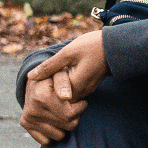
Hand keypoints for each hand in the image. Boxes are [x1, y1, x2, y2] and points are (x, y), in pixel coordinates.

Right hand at [19, 65, 85, 145]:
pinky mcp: (25, 125)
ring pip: (60, 135)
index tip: (80, 101)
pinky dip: (54, 132)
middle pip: (68, 125)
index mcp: (41, 96)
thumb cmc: (54, 78)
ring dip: (65, 126)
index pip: (70, 114)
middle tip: (73, 107)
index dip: (80, 108)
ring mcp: (28, 118)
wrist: (35, 82)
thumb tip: (66, 97)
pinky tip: (54, 120)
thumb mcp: (61, 73)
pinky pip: (47, 141)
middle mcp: (33, 109)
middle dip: (75, 117)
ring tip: (63, 113)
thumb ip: (65, 82)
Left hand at [20, 31, 107, 145]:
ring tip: (48, 77)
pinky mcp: (89, 87)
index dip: (41, 92)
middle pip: (58, 101)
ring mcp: (87, 91)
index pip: (52, 99)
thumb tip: (30, 76)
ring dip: (56, 90)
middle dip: (47, 92)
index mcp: (75, 86)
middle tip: (39, 81)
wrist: (117, 46)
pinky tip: (61, 75)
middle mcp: (82, 92)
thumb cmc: (93, 47)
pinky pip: (73, 93)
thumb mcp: (68, 53)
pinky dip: (64, 87)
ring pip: (66, 97)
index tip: (36, 82)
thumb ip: (49, 66)